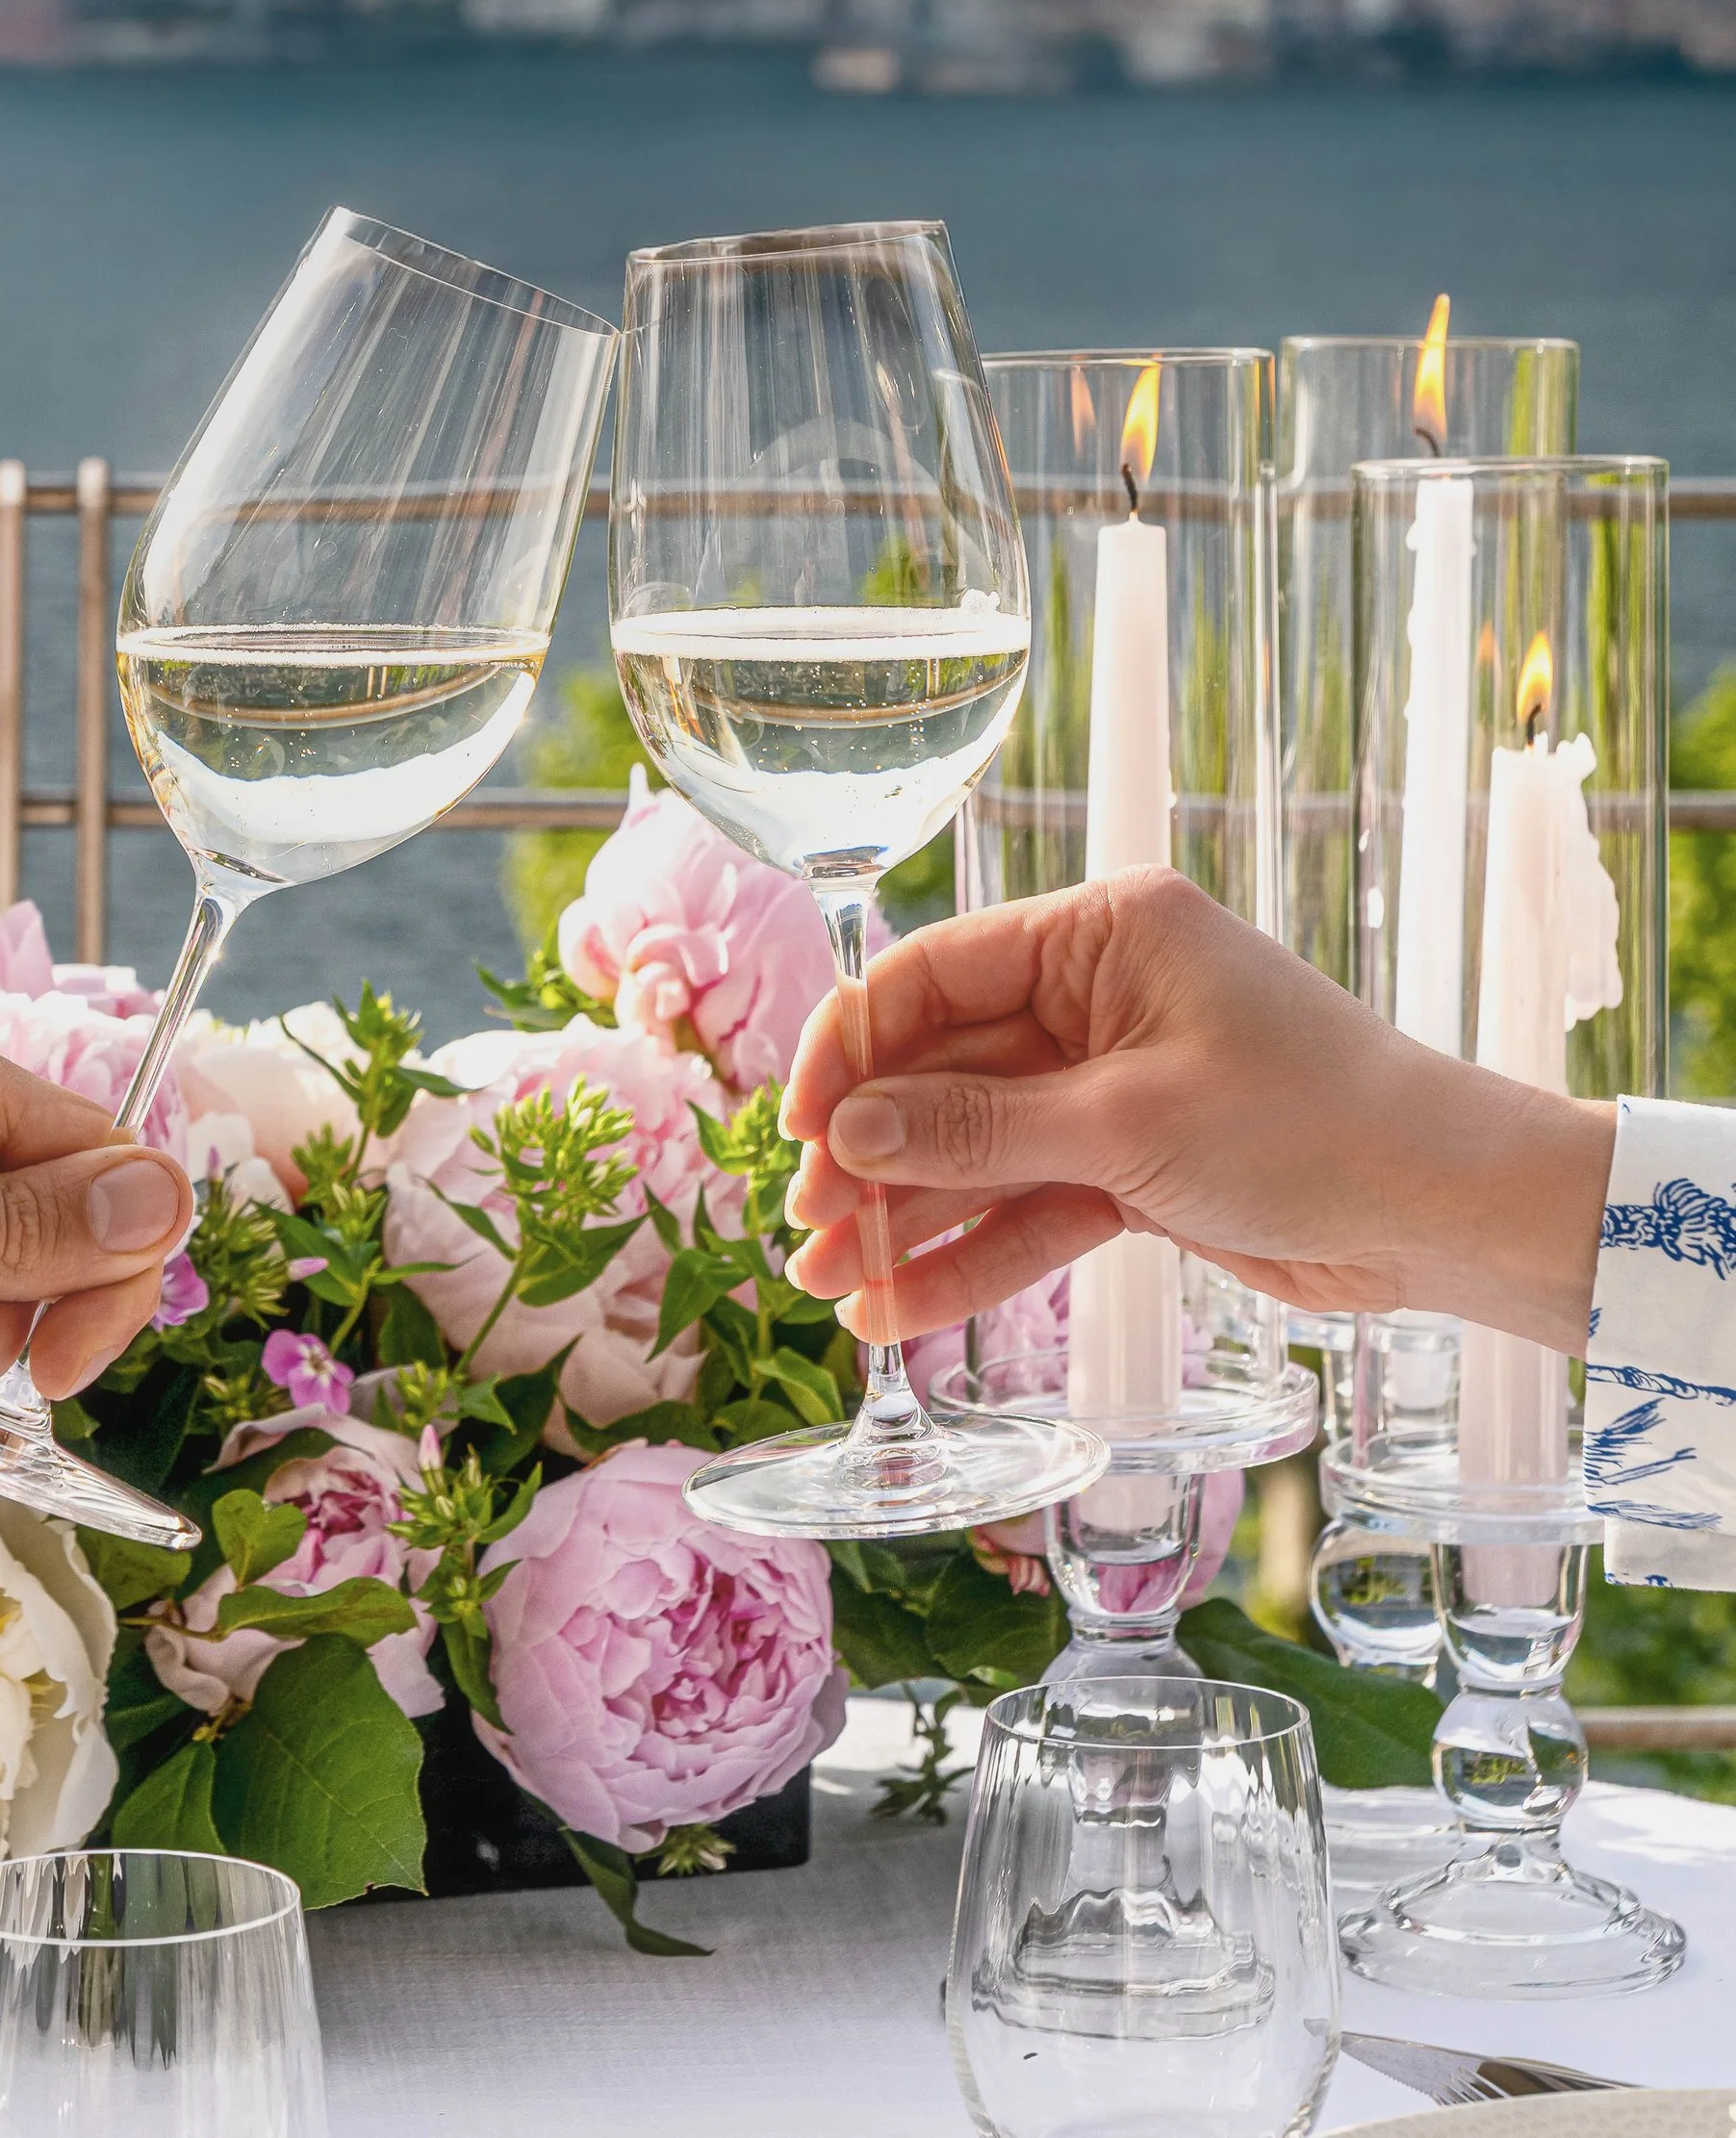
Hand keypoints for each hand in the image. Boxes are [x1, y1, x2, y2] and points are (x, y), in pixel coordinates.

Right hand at [780, 868, 1613, 1352]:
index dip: (853, 1052)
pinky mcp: (1136, 1163)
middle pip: (945, 1069)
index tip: (797, 1134)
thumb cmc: (1309, 1126)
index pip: (934, 973)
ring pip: (979, 1147)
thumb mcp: (1127, 1125)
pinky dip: (974, 1253)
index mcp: (1100, 933)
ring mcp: (1114, 1082)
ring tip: (831, 1289)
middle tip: (805, 1229)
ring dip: (908, 1216)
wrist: (1445, 1211)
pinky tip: (902, 1309)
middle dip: (871, 1154)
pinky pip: (1029, 1203)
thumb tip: (844, 1134)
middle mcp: (1099, 995)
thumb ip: (978, 1130)